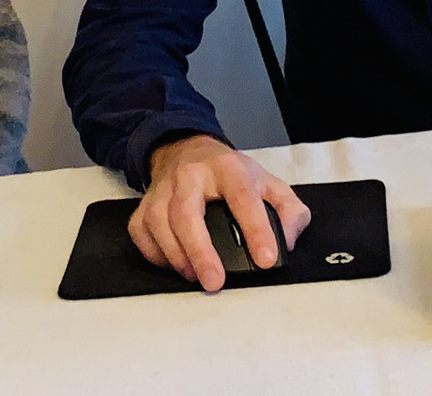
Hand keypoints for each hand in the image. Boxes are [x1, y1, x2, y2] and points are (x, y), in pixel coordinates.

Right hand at [128, 134, 311, 291]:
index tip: (265, 258)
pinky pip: (142, 232)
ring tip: (197, 277)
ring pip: (160, 222)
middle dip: (201, 251)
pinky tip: (175, 264)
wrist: (187, 150)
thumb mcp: (269, 183)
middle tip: (215, 282)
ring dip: (177, 256)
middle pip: (187, 212)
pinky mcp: (144, 204)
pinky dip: (156, 254)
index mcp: (228, 168)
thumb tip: (288, 242)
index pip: (242, 197)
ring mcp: (163, 189)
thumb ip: (289, 211)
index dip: (255, 229)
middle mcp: (191, 175)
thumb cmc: (230, 174)